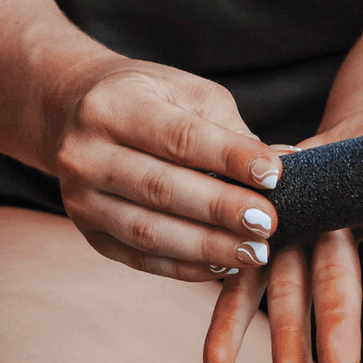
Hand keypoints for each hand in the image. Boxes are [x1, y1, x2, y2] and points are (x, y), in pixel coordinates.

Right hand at [54, 58, 288, 280]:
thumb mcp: (186, 95)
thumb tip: (287, 165)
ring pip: (149, 232)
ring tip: (254, 252)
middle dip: (221, 210)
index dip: (229, 158)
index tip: (275, 175)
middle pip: (162, 189)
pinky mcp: (88, 233)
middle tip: (268, 224)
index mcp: (112, 107)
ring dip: (207, 247)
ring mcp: (81, 199)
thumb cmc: (148, 100)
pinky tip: (222, 266)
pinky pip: (141, 259)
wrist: (75, 112)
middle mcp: (85, 154)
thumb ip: (230, 131)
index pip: (178, 137)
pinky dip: (185, 267)